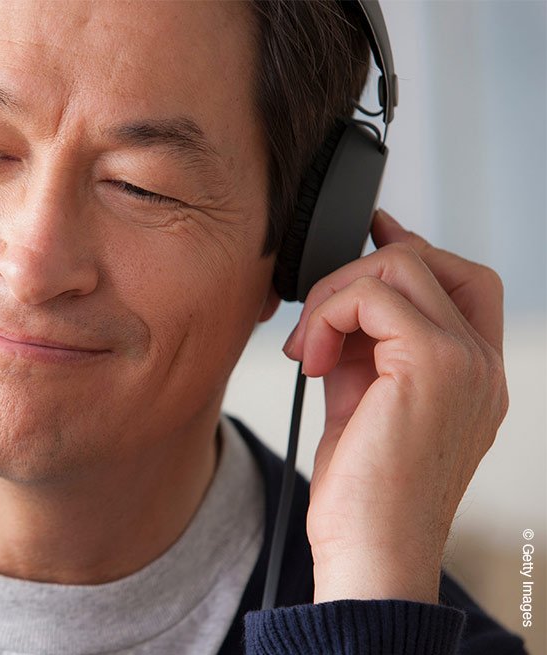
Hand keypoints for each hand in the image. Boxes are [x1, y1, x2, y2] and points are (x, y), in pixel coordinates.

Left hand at [283, 209, 507, 603]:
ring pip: (398, 266)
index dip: (411, 248)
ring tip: (309, 351)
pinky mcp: (434, 364)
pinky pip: (373, 295)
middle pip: (428, 261)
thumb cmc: (364, 491)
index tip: (365, 235)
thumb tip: (344, 294)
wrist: (371, 551)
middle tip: (315, 328)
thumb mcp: (362, 399)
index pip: (463, 279)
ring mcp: (467, 361)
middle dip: (354, 276)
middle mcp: (483, 363)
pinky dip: (328, 315)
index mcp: (473, 372)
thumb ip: (362, 344)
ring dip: (332, 298)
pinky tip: (311, 361)